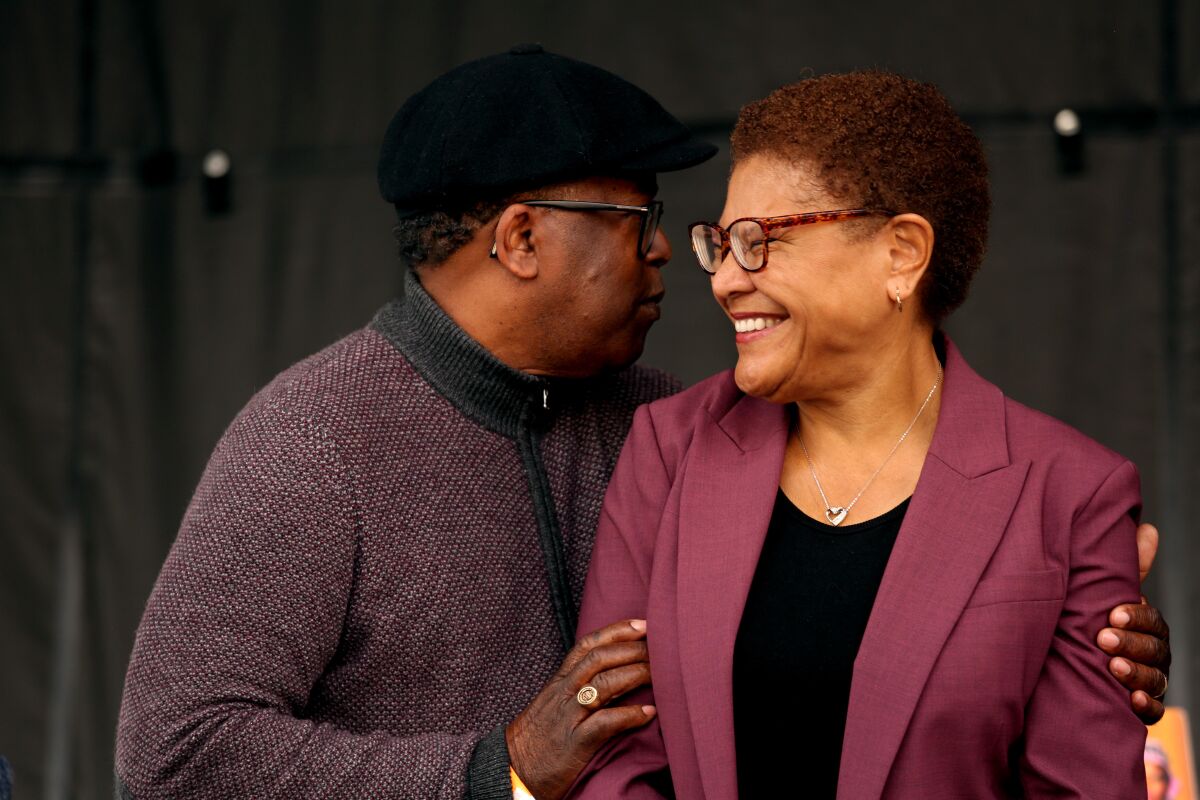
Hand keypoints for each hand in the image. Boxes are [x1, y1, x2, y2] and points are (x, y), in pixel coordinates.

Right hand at [506, 619, 656, 799]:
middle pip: (599, 658)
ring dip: (635, 674)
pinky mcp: (574, 744)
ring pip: (603, 684)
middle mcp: (563, 693)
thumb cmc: (536, 739)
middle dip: (632, 649)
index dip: (616, 631)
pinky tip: (649, 713)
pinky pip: (604, 723)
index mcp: (558, 682)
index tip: (643, 624)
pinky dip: (630, 715)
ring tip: (661, 673)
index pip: (587, 645)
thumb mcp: (552, 704)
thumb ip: (575, 687)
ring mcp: (568, 717)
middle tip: (661, 647)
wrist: (509, 771)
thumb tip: (610, 674)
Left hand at [1096, 523, 1170, 723]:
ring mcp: (1148, 679)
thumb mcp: (1101, 594)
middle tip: (1104, 639)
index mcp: (1144, 625)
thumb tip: (1148, 527)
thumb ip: (1125, 568)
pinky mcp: (1139, 705)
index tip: (1114, 614)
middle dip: (1133, 643)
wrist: (1061, 665)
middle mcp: (1151, 652)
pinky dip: (1147, 705)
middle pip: (1156, 649)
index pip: (1152, 620)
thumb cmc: (1086, 621)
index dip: (1137, 617)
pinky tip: (1133, 700)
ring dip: (1138, 672)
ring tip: (1114, 667)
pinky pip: (1155, 710)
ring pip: (1157, 678)